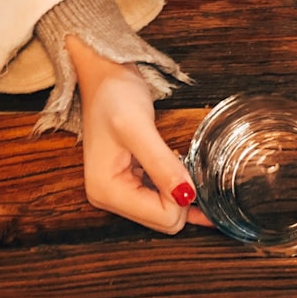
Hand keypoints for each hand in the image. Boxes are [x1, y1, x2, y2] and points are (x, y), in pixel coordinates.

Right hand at [66, 35, 211, 233]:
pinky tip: (191, 184)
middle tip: (182, 162)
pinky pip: (162, 201)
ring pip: (166, 214)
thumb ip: (162, 165)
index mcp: (105, 191)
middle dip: (181, 197)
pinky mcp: (130, 183)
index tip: (179, 164)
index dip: (181, 195)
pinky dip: (178, 194)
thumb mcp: (138, 127)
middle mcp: (109, 198)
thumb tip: (187, 197)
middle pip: (165, 222)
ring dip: (180, 193)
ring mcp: (119, 192)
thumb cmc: (114, 95)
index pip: (162, 218)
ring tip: (179, 163)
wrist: (104, 76)